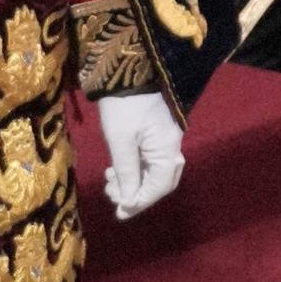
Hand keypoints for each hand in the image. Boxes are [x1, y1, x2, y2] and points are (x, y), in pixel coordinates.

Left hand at [96, 93, 184, 218]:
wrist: (126, 69)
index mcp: (167, 148)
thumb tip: (129, 202)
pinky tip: (115, 169)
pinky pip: (150, 160)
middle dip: (136, 194)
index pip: (159, 186)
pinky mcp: (157, 133)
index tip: (120, 213)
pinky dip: (134, 169)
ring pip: (153, 172)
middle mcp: (171, 145)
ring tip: (109, 181)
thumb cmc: (123, 105)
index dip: (140, 202)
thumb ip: (127, 173)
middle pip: (160, 181)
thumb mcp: (120, 141)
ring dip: (132, 182)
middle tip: (112, 197)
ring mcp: (165, 138)